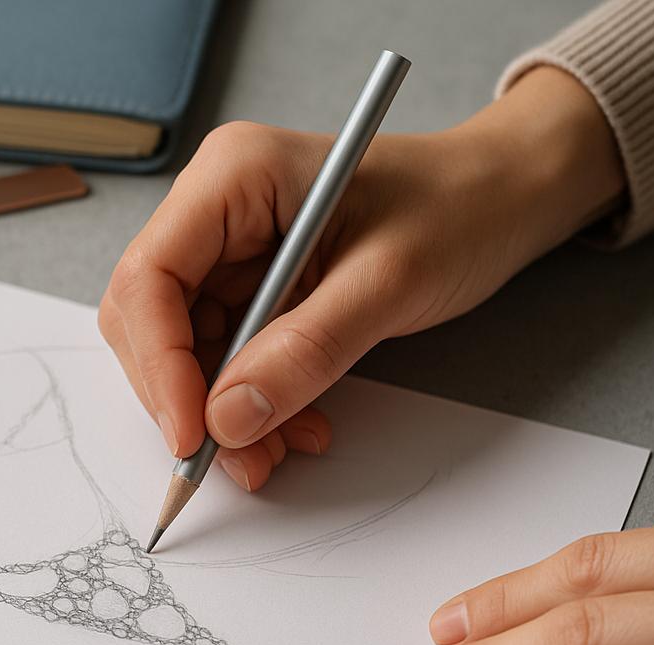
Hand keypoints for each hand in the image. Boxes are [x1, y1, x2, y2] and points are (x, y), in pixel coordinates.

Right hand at [99, 67, 623, 490]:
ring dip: (220, 414)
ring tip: (279, 450)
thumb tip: (227, 420)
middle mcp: (213, 211)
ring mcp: (227, 253)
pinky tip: (295, 425)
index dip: (158, 362)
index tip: (193, 435)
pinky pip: (221, 361)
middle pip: (149, 322)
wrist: (504, 199)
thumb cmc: (460, 208)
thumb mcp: (390, 281)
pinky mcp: (248, 290)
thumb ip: (305, 350)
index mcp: (232, 175)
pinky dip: (248, 406)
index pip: (150, 277)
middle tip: (236, 459)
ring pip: (180, 353)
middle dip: (186, 399)